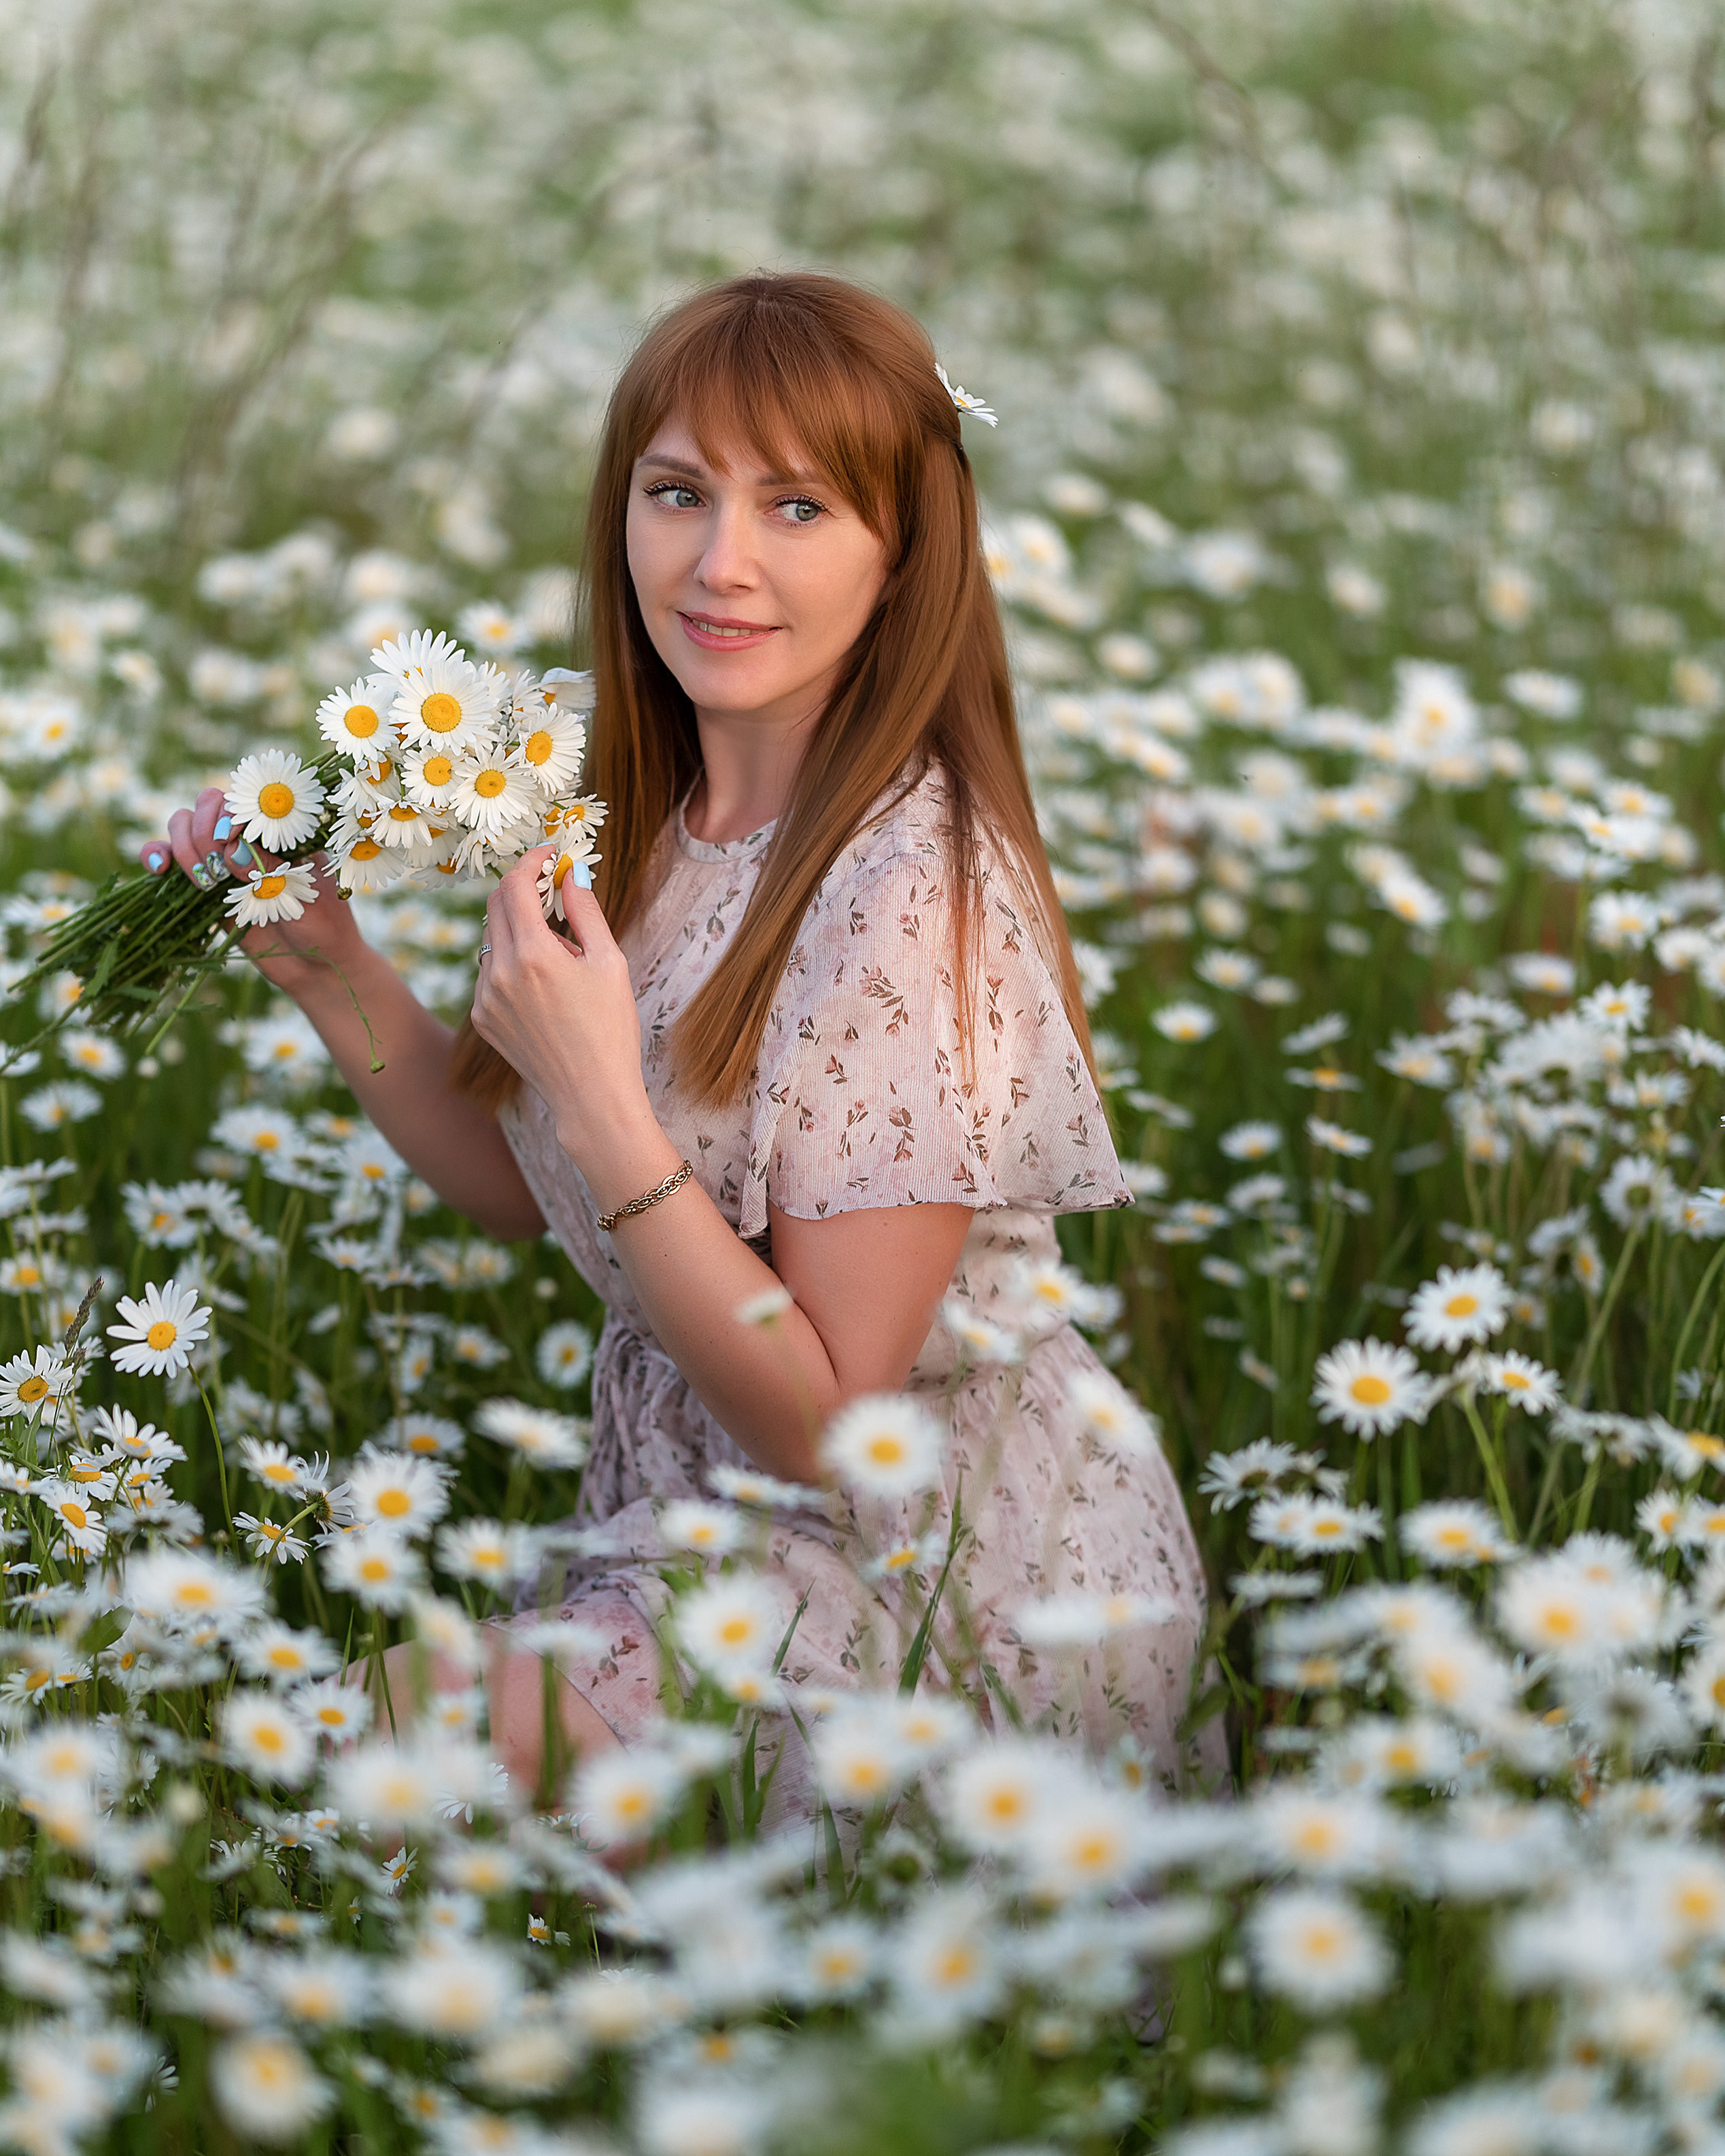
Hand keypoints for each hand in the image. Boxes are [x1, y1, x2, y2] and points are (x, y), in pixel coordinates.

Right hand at [139, 785, 367, 995]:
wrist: (315, 965)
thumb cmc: (322, 923)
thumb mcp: (305, 893)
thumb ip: (270, 867)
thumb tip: (231, 850)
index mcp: (281, 828)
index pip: (243, 800)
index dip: (231, 819)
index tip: (235, 849)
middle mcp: (248, 836)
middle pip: (207, 803)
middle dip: (205, 832)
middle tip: (221, 870)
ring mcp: (222, 858)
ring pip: (183, 823)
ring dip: (183, 845)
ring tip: (206, 882)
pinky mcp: (202, 884)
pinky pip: (168, 857)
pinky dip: (156, 854)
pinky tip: (160, 869)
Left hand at [469, 847, 660, 1187]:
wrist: (590, 1095)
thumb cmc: (610, 1029)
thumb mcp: (609, 963)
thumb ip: (585, 911)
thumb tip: (571, 871)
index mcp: (533, 955)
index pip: (514, 885)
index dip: (531, 861)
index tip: (549, 856)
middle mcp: (499, 972)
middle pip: (495, 905)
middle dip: (521, 888)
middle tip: (552, 890)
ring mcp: (484, 997)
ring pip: (491, 938)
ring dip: (518, 929)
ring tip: (558, 956)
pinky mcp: (481, 1018)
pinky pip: (489, 971)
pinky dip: (510, 962)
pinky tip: (543, 986)